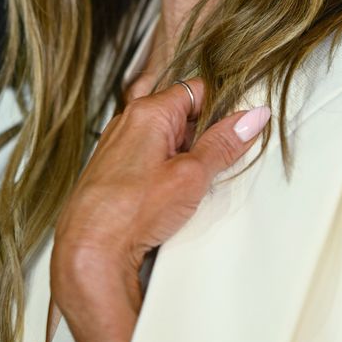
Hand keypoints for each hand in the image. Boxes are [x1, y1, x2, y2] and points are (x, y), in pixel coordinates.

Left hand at [49, 78, 270, 341]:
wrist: (89, 252)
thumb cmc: (130, 212)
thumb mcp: (191, 176)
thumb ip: (223, 144)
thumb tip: (253, 117)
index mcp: (148, 111)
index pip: (197, 89)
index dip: (222, 106)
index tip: (238, 128)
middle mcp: (129, 121)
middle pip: (182, 115)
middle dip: (204, 137)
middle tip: (216, 164)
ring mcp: (119, 146)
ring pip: (166, 139)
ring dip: (185, 157)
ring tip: (193, 186)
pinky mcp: (114, 170)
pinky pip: (150, 159)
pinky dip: (166, 172)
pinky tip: (172, 197)